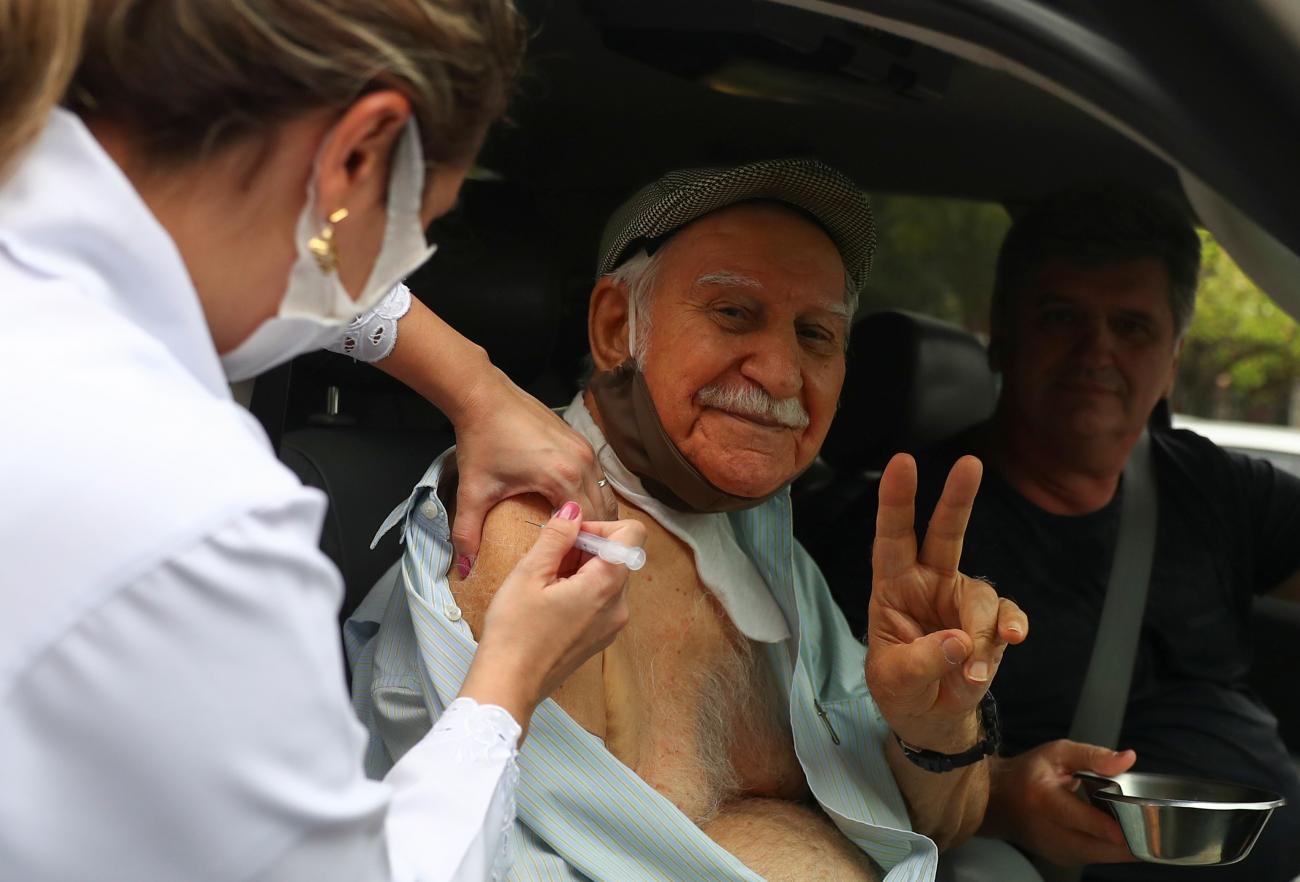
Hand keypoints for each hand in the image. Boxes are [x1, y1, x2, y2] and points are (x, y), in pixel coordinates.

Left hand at [451, 369, 616, 566]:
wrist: (483, 396)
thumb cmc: (481, 441)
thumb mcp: (473, 491)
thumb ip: (468, 533)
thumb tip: (465, 567)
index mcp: (563, 477)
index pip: (587, 524)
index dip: (582, 547)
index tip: (570, 565)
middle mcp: (583, 462)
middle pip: (603, 511)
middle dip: (593, 535)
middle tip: (577, 557)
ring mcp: (586, 449)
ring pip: (604, 493)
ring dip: (595, 516)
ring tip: (578, 537)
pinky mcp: (581, 441)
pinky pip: (597, 477)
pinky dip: (590, 496)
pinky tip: (571, 509)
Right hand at [459, 502, 642, 739]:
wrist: (508, 686)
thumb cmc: (514, 631)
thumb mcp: (529, 573)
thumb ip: (556, 536)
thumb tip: (574, 509)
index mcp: (607, 585)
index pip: (633, 534)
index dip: (601, 526)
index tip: (569, 536)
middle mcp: (620, 606)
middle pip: (619, 556)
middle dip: (586, 547)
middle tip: (549, 559)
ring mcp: (613, 625)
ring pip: (609, 577)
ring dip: (582, 568)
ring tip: (546, 582)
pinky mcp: (601, 637)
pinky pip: (602, 600)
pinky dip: (582, 589)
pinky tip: (550, 600)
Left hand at [866, 453, 1027, 748]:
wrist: (930, 718)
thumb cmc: (900, 689)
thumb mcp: (895, 681)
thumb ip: (922, 660)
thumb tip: (960, 642)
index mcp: (893, 585)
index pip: (892, 536)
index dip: (896, 500)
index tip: (902, 462)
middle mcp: (929, 582)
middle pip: (944, 533)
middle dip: (957, 498)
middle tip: (970, 463)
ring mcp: (962, 600)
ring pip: (981, 594)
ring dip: (981, 632)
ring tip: (973, 672)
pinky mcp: (991, 623)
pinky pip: (1007, 617)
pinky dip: (1008, 632)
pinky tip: (1010, 644)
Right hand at [982, 740, 1137, 865]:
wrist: (999, 800)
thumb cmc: (1029, 774)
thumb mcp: (1057, 753)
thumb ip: (1093, 755)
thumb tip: (1127, 758)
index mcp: (1043, 798)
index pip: (1079, 818)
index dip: (1109, 825)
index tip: (1138, 826)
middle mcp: (1047, 831)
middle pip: (1098, 846)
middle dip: (1129, 838)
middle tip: (1150, 822)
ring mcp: (1055, 850)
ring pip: (1102, 856)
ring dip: (1123, 845)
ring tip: (1135, 823)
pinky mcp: (1062, 859)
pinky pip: (1097, 857)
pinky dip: (1111, 848)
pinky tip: (1116, 831)